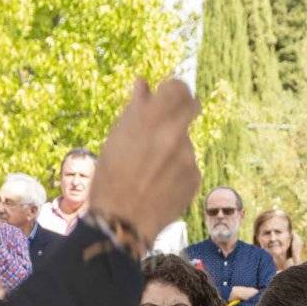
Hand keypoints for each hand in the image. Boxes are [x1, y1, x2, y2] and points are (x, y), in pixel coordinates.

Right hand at [88, 78, 202, 246]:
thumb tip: (144, 84)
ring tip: (150, 169)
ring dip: (173, 148)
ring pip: (185, 141)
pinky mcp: (195, 176)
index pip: (179, 86)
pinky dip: (177, 171)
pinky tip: (159, 185)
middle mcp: (175, 132)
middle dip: (182, 110)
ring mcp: (189, 155)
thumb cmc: (111, 177)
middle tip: (166, 122)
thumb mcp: (116, 139)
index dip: (173, 89)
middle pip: (192, 106)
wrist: (122, 221)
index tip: (166, 94)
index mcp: (152, 118)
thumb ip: (136, 109)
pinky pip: (188, 165)